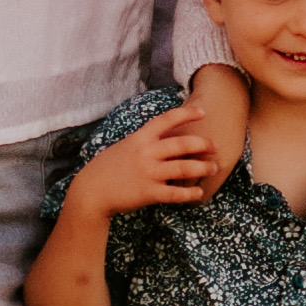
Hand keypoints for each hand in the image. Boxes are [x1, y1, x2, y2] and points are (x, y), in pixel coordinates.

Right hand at [65, 114, 224, 217]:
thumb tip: (161, 135)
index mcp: (140, 138)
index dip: (187, 114)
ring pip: (184, 168)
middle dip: (203, 144)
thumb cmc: (107, 168)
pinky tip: (199, 193)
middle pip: (182, 144)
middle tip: (215, 146)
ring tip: (214, 168)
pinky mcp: (149, 193)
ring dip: (203, 168)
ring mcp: (149, 173)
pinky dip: (191, 193)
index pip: (167, 119)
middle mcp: (146, 153)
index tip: (203, 112)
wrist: (91, 191)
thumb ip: (144, 141)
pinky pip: (176, 193)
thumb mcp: (124, 146)